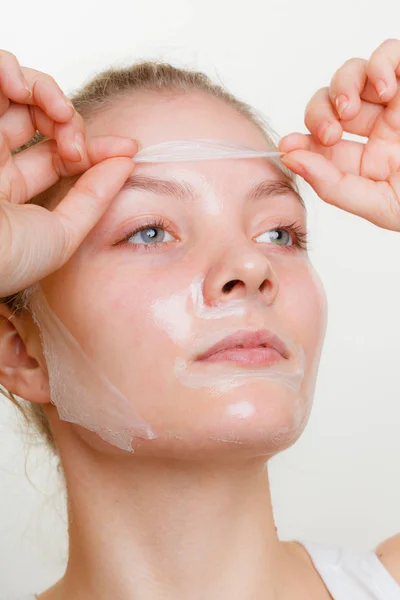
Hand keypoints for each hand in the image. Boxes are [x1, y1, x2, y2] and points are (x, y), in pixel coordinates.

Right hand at [0, 50, 137, 296]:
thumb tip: (126, 162)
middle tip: (75, 145)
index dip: (94, 148)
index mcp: (12, 191)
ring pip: (15, 91)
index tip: (128, 148)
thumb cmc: (7, 257)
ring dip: (46, 91)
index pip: (60, 156)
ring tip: (58, 112)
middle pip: (40, 119)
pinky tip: (23, 88)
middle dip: (70, 122)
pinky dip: (10, 69)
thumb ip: (94, 198)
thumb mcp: (62, 234)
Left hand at [279, 38, 399, 230]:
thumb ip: (333, 185)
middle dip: (319, 114)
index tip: (288, 145)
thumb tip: (290, 158)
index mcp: (366, 160)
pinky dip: (381, 63)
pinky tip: (384, 89)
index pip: (322, 143)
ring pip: (353, 74)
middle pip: (330, 103)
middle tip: (327, 131)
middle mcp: (378, 128)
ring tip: (350, 110)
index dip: (301, 140)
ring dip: (342, 87)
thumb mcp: (378, 203)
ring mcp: (398, 102)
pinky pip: (392, 53)